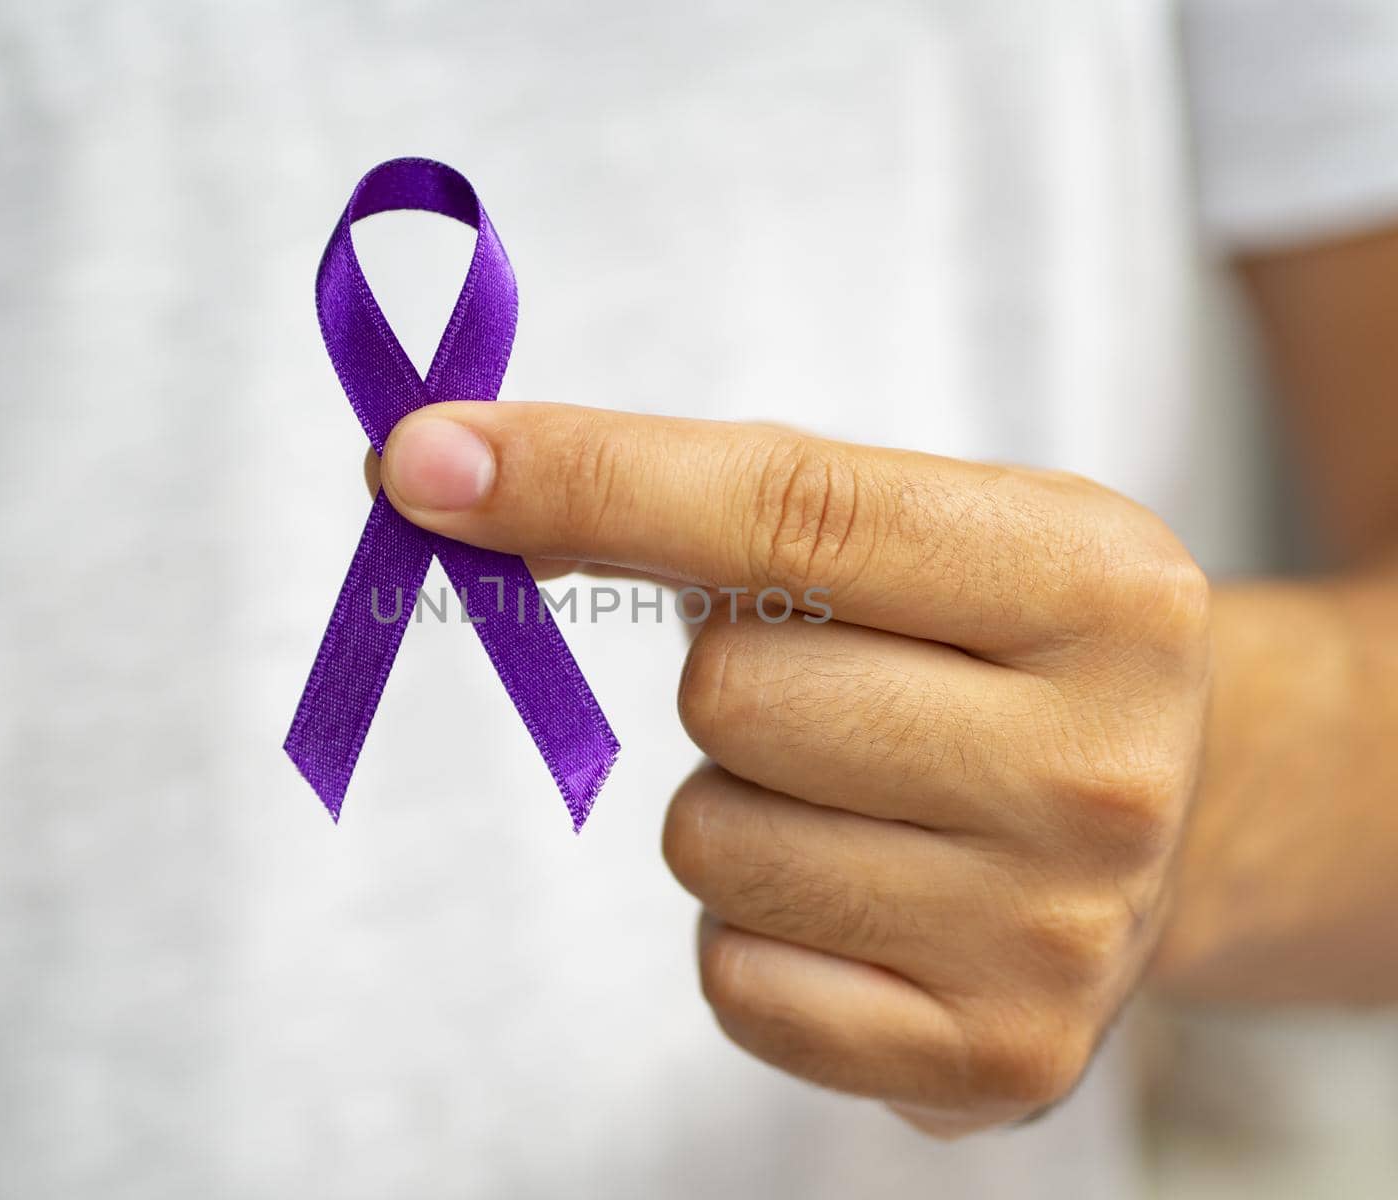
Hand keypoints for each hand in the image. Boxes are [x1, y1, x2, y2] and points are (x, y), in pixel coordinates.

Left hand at [378, 402, 1210, 1135]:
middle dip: (728, 680)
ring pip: (710, 842)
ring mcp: (1055, 930)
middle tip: (833, 691)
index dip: (588, 474)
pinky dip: (754, 933)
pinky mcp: (994, 1057)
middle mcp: (1099, 764)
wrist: (1155, 825)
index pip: (786, 509)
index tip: (424, 458)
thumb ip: (694, 498)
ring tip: (858, 801)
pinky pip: (736, 977)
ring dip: (735, 808)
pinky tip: (860, 903)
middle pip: (730, 691)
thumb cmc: (988, 651)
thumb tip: (446, 474)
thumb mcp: (908, 533)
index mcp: (1095, 584)